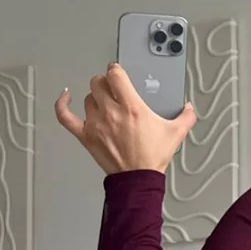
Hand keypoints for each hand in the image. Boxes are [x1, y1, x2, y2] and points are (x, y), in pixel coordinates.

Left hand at [55, 64, 196, 175]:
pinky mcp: (86, 135)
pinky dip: (62, 104)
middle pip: (99, 83)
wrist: (138, 179)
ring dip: (95, 97)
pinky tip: (66, 98)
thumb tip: (188, 108)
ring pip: (88, 97)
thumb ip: (186, 117)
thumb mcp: (175, 134)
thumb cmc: (151, 158)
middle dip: (106, 82)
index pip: (116, 75)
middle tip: (113, 88)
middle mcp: (111, 113)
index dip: (116, 70)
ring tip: (105, 103)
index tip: (119, 72)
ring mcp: (96, 123)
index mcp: (132, 108)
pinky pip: (65, 116)